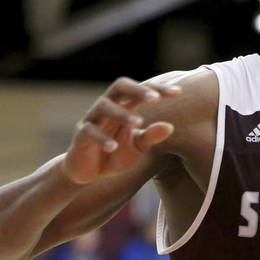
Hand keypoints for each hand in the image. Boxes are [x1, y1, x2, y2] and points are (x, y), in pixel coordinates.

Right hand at [63, 77, 181, 184]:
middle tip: (155, 99)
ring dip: (122, 114)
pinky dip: (101, 139)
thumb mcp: (137, 147)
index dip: (159, 89)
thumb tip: (170, 127)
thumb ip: (151, 137)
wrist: (89, 172)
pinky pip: (89, 132)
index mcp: (124, 106)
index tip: (178, 92)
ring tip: (138, 123)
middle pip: (120, 87)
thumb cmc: (116, 154)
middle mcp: (108, 107)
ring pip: (104, 107)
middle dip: (138, 90)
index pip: (141, 90)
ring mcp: (92, 119)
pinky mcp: (80, 136)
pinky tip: (113, 147)